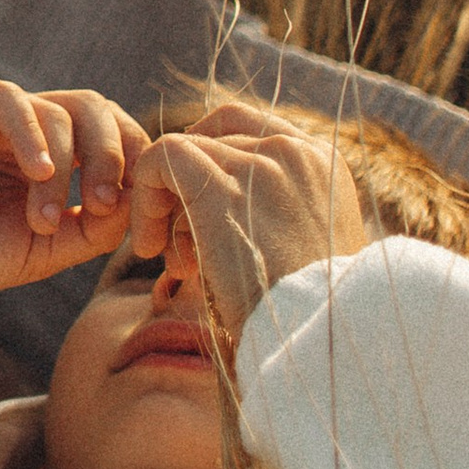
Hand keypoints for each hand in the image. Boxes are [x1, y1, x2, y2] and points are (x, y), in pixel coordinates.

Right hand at [0, 69, 144, 325]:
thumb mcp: (43, 246)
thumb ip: (94, 224)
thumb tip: (142, 199)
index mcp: (46, 154)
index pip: (110, 137)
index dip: (132, 167)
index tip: (134, 217)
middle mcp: (21, 123)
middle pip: (96, 112)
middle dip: (114, 156)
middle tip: (103, 204)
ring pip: (60, 108)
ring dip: (68, 165)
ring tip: (45, 217)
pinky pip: (10, 98)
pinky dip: (33, 134)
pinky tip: (39, 173)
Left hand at [129, 105, 365, 336]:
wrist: (315, 341)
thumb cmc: (310, 316)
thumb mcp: (305, 252)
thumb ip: (271, 212)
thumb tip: (206, 208)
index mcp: (323, 163)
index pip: (245, 127)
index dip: (209, 160)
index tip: (194, 210)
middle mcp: (295, 152)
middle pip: (210, 140)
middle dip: (187, 193)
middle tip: (183, 252)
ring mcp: (259, 163)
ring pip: (182, 150)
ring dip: (163, 203)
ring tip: (171, 260)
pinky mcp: (220, 185)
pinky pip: (162, 158)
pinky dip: (145, 196)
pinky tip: (151, 246)